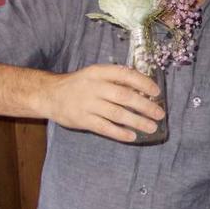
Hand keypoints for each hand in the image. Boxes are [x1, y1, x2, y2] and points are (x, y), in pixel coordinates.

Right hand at [33, 64, 163, 141]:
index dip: (143, 82)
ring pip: (117, 114)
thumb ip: (115, 80)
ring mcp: (87, 104)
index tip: (157, 92)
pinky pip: (104, 128)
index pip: (125, 75)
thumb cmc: (80, 84)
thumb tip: (142, 89)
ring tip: (151, 127)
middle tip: (159, 114)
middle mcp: (94, 87)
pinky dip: (119, 133)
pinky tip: (132, 136)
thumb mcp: (96, 75)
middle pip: (124, 96)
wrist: (50, 95)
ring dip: (137, 121)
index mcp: (99, 72)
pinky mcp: (82, 120)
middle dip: (145, 106)